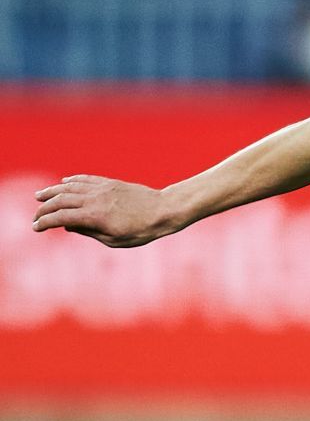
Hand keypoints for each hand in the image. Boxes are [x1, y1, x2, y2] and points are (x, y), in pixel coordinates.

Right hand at [31, 176, 182, 246]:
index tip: (36, 228)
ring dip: (52, 191)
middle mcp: (94, 199)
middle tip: (36, 216)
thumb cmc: (142, 230)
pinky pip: (85, 179)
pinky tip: (63, 182)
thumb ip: (89, 232)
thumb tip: (68, 225)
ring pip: (69, 187)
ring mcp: (101, 188)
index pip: (60, 217)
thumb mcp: (114, 240)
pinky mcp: (109, 183)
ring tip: (39, 196)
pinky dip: (72, 181)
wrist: (163, 210)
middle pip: (60, 200)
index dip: (44, 222)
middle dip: (44, 208)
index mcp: (94, 217)